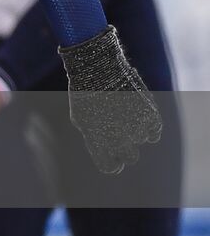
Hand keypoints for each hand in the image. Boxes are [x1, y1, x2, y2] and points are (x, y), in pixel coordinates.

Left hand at [59, 25, 161, 173]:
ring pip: (141, 141)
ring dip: (134, 132)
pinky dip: (147, 126)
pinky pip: (154, 132)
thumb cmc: (84, 94)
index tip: (111, 156)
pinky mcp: (151, 117)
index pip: (109, 167)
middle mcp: (119, 139)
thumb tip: (107, 151)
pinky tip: (137, 114)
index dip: (111, 163)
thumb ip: (94, 139)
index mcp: (99, 142)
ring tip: (123, 112)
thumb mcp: (80, 119)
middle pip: (130, 158)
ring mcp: (136, 128)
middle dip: (125, 149)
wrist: (98, 68)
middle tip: (120, 134)